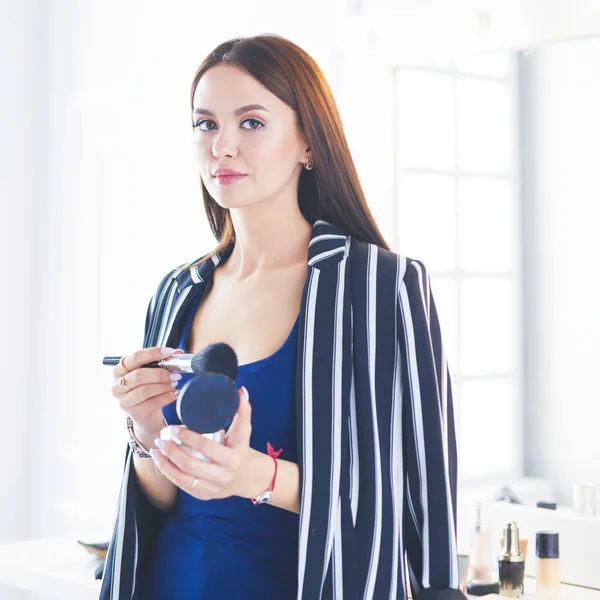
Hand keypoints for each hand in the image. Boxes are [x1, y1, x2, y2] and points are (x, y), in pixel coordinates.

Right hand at [111, 346, 184, 440]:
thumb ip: (162, 361)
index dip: (153, 353)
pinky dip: (166, 397)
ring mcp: (123, 400)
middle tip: (176, 374)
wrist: (148, 414)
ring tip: (175, 384)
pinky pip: (152, 403)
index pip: (135, 357)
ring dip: (164, 386)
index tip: (169, 353)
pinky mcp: (133, 413)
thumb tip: (177, 353)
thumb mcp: (152, 373)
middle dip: (160, 374)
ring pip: (145, 390)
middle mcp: (117, 385)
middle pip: (139, 375)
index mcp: (120, 370)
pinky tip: (175, 394)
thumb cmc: (148, 389)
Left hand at [150, 386, 255, 500]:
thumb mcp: (244, 432)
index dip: (188, 437)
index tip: (175, 428)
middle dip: (172, 450)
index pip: (207, 447)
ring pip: (184, 478)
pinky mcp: (204, 495)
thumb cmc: (242, 449)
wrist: (247, 477)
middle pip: (191, 464)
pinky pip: (183, 486)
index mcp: (232, 458)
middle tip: (162, 437)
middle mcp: (223, 475)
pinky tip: (160, 462)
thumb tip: (241, 390)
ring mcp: (213, 488)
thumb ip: (243, 411)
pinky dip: (169, 474)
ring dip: (166, 464)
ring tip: (156, 449)